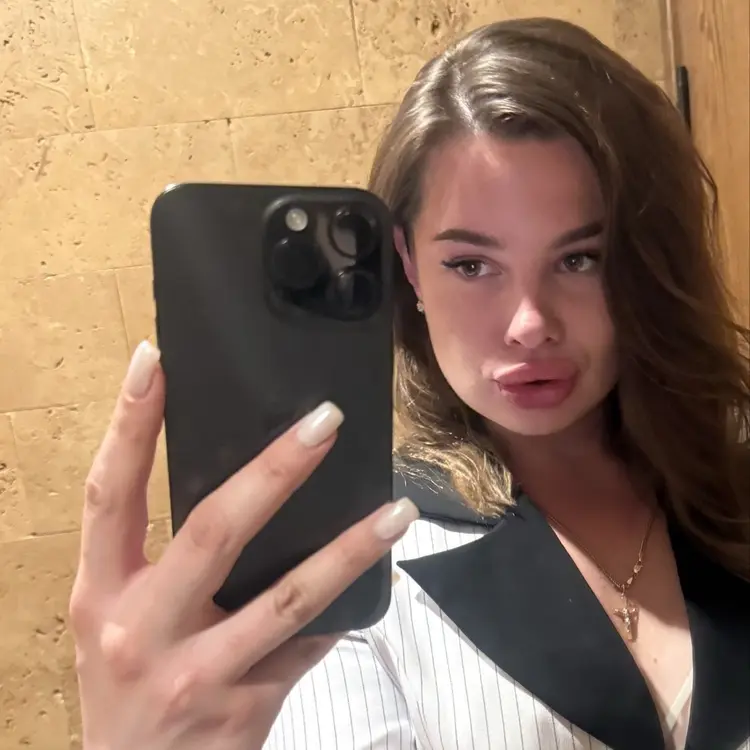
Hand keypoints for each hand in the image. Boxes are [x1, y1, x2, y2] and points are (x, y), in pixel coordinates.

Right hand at [69, 341, 416, 749]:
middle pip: (214, 530)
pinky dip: (345, 606)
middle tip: (325, 420)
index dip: (129, 423)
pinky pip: (310, 643)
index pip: (110, 493)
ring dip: (349, 548)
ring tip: (398, 508)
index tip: (154, 360)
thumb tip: (240, 477)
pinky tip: (377, 574)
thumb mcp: (116, 616)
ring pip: (288, 596)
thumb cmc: (122, 685)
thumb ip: (156, 555)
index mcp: (102, 591)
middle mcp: (143, 628)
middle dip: (274, 470)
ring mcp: (198, 672)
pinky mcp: (249, 706)